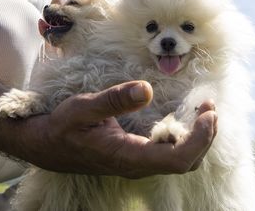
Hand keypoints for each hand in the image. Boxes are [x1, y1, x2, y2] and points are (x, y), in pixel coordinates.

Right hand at [19, 81, 216, 177]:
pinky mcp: (138, 158)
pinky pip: (171, 155)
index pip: (177, 159)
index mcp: (128, 157)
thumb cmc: (61, 126)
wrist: (44, 146)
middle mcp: (137, 166)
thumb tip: (147, 89)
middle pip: (187, 163)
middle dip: (206, 136)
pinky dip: (187, 137)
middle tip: (210, 105)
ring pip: (182, 162)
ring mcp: (139, 164)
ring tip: (204, 110)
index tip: (208, 112)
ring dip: (199, 137)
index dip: (200, 139)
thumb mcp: (82, 107)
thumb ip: (114, 100)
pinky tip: (186, 117)